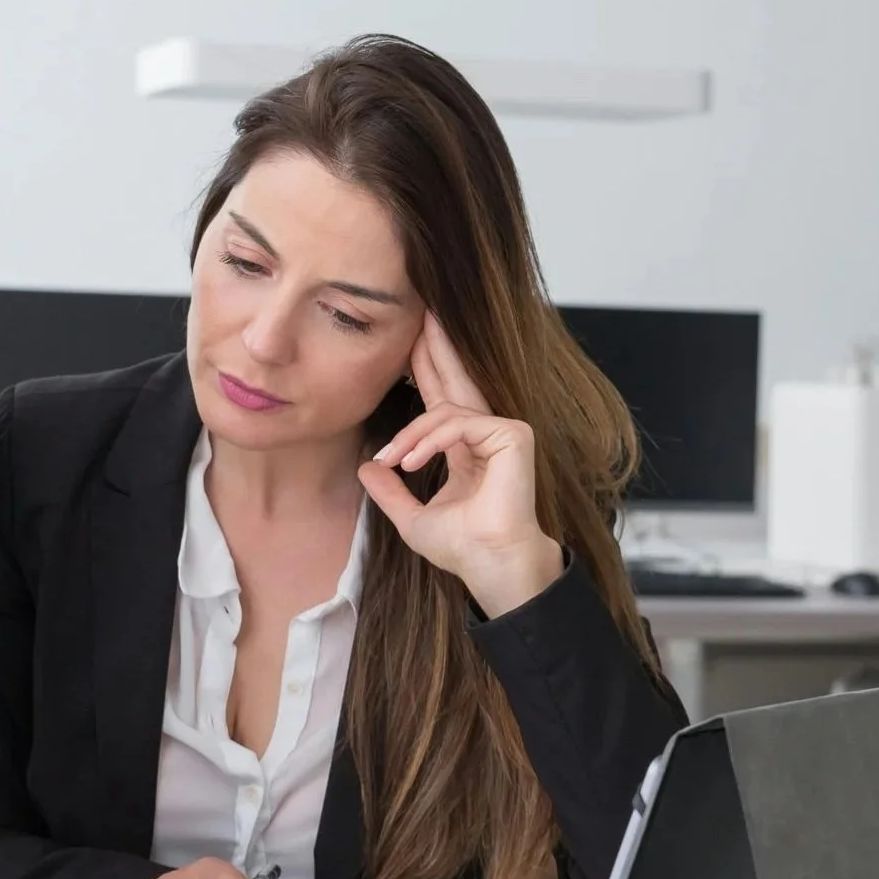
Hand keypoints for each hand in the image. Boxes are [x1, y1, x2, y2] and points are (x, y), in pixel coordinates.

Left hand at [357, 311, 563, 617]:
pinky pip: (459, 424)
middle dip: (435, 347)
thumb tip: (365, 468)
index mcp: (466, 447)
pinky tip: (411, 463)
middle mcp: (486, 433)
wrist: (490, 566)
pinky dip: (430, 442)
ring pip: (445, 410)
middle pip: (456, 379)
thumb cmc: (461, 547)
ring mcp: (503, 432)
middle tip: (422, 312)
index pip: (441, 398)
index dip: (424, 369)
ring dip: (410, 435)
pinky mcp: (512, 436)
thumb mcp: (411, 516)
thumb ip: (389, 491)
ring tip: (393, 461)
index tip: (407, 341)